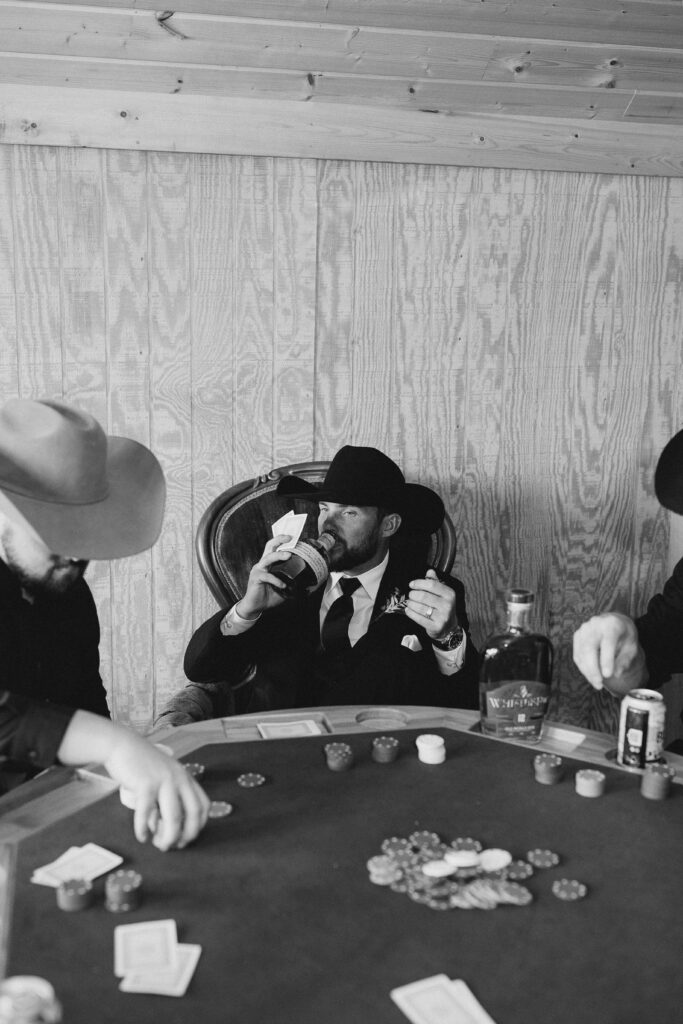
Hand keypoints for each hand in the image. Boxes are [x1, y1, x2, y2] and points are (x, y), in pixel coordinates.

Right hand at [102, 726, 209, 850]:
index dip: (198, 826)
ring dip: (168, 837)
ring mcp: (164, 780)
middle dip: (186, 835)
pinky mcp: (146, 784)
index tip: (186, 838)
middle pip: (193, 814)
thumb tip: (165, 831)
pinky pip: (147, 812)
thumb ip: (167, 801)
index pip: (204, 806)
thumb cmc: (141, 766)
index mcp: (186, 777)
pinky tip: (142, 836)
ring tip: (158, 845)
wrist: (121, 746)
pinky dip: (144, 829)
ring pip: (174, 817)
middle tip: (174, 846)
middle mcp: (179, 778)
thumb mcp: (162, 779)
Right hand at [235, 535, 292, 617]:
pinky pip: (266, 576)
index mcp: (269, 563)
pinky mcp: (255, 578)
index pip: (275, 547)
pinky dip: (276, 580)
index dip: (283, 540)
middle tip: (290, 538)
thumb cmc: (269, 595)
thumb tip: (308, 581)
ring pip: (268, 558)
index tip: (293, 537)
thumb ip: (292, 582)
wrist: (255, 607)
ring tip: (288, 555)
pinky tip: (283, 585)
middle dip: (279, 539)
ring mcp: (258, 570)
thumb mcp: (284, 587)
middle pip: (269, 546)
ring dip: (278, 555)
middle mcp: (263, 563)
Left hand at [406, 569, 458, 639]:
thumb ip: (435, 582)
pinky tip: (408, 610)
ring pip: (420, 607)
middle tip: (410, 595)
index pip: (432, 585)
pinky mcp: (436, 627)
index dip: (419, 583)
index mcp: (450, 594)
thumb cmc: (442, 607)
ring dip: (411, 604)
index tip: (411, 584)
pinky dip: (411, 613)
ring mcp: (443, 617)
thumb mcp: (442, 594)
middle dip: (413, 594)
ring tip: (409, 602)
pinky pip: (419, 619)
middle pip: (424, 596)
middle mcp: (448, 605)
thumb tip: (429, 571)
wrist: (449, 627)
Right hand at [572, 612, 646, 693]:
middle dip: (593, 668)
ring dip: (587, 671)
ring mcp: (583, 630)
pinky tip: (591, 676)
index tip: (608, 675)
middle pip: (589, 647)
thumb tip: (616, 674)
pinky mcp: (577, 636)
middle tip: (599, 683)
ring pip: (581, 653)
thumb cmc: (624, 636)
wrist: (614, 621)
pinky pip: (577, 655)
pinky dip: (583, 668)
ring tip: (597, 683)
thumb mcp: (631, 646)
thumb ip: (625, 660)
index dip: (606, 659)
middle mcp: (595, 624)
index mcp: (611, 624)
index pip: (607, 642)